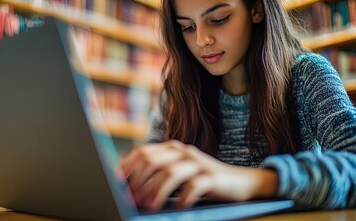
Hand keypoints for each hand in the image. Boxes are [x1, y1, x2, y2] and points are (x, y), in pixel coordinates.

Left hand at [120, 140, 278, 210]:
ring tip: (149, 206)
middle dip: (139, 181)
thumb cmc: (201, 179)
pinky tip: (179, 207)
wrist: (238, 182)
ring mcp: (198, 162)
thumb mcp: (178, 173)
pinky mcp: (212, 177)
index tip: (117, 182)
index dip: (128, 166)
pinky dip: (183, 198)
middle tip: (131, 198)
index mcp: (172, 148)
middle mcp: (183, 151)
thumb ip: (157, 173)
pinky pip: (194, 186)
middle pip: (153, 160)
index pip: (143, 152)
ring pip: (171, 173)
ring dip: (156, 192)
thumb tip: (128, 185)